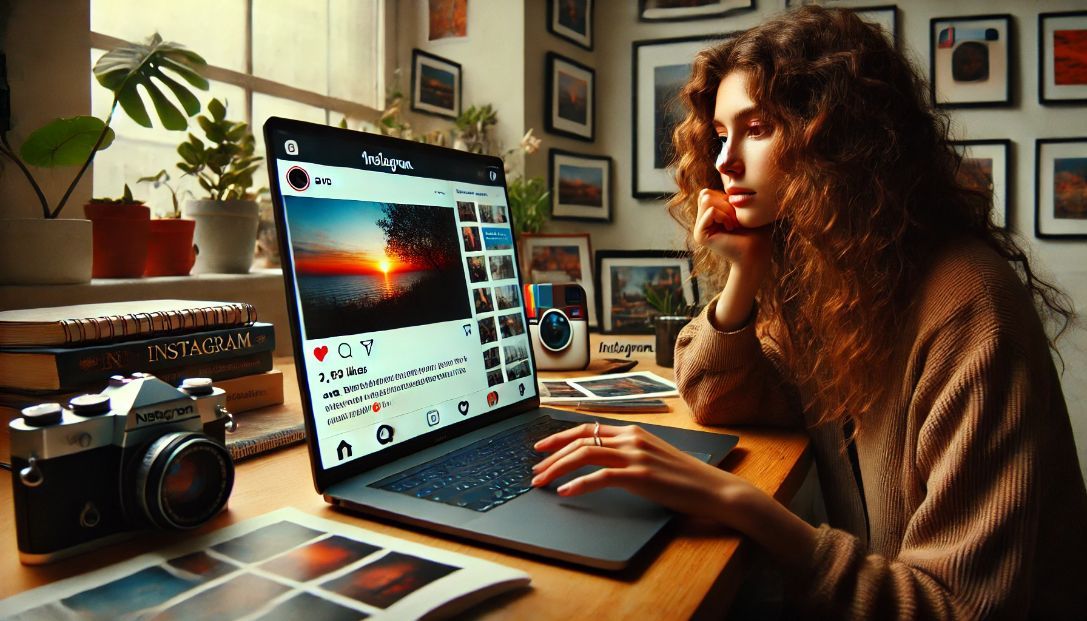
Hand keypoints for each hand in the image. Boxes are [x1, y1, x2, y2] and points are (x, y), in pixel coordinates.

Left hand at [530, 422, 757, 524]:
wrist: (713, 488)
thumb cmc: (685, 477)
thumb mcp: (653, 456)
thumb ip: (630, 453)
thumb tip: (603, 460)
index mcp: (633, 431)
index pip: (588, 428)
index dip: (560, 437)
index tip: (542, 449)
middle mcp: (631, 438)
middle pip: (580, 440)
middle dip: (552, 456)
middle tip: (535, 470)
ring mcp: (635, 455)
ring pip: (584, 454)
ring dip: (557, 468)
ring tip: (542, 481)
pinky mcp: (639, 475)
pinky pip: (600, 476)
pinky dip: (578, 484)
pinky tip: (565, 492)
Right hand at [693, 188, 771, 268]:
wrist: (756, 254)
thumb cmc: (756, 232)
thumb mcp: (742, 207)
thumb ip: (732, 192)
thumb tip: (724, 170)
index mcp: (709, 215)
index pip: (709, 192)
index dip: (726, 198)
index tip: (738, 214)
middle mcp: (702, 221)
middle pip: (705, 193)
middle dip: (725, 202)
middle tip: (736, 219)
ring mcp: (700, 228)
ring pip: (706, 198)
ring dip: (725, 209)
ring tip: (733, 224)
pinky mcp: (700, 235)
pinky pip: (710, 210)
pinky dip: (724, 216)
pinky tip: (731, 228)